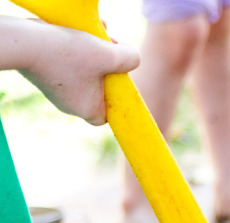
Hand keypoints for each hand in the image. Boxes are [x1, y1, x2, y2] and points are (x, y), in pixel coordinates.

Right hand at [10, 23, 138, 125]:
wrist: (25, 41)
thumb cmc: (69, 53)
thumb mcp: (110, 54)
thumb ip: (129, 59)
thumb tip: (133, 58)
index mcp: (86, 109)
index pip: (107, 115)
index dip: (116, 98)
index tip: (118, 79)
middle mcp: (68, 103)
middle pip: (98, 89)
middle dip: (107, 66)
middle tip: (109, 48)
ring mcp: (54, 88)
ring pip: (83, 71)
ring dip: (93, 51)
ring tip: (95, 34)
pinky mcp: (44, 72)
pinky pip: (66, 61)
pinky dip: (75, 47)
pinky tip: (79, 29)